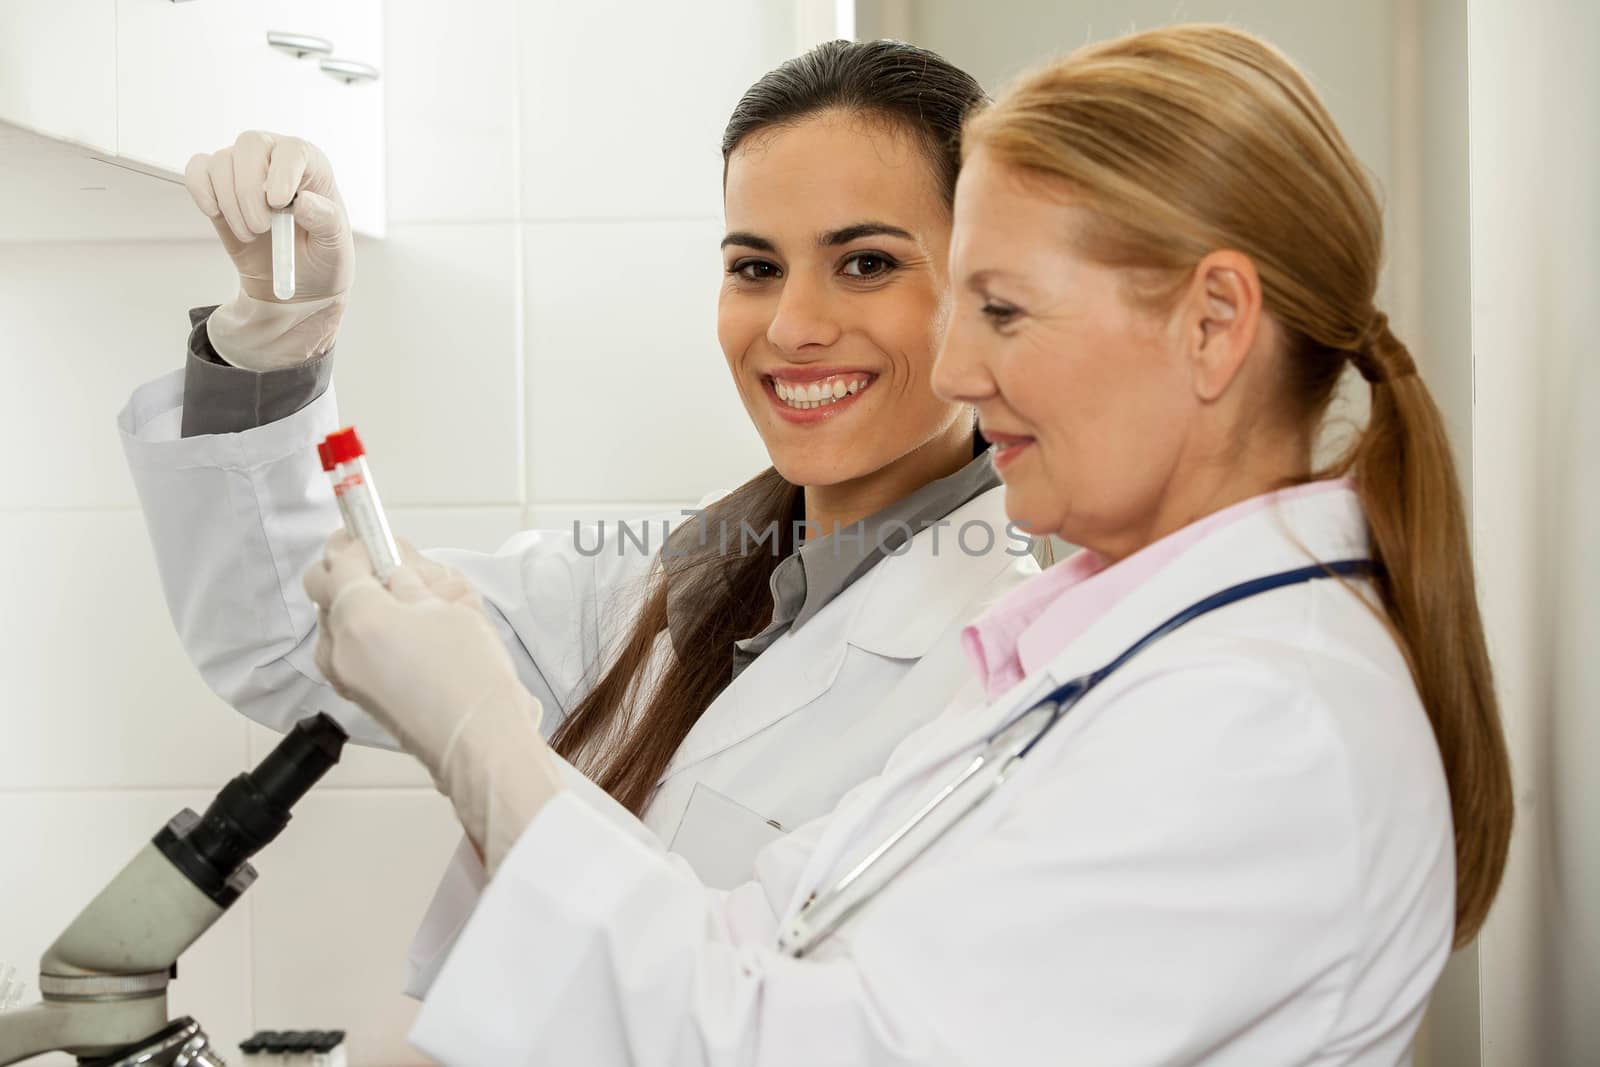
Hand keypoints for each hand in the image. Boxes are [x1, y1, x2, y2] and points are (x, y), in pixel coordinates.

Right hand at [185, 131, 353, 368]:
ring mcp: (244, 169)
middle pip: (250, 144)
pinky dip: (201, 190)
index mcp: (312, 165)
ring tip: (251, 234)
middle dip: (249, 190)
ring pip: (222, 161)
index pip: (292, 150)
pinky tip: (215, 213)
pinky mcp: (218, 185)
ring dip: (231, 203)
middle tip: (262, 227)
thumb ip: (326, 220)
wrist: (296, 279)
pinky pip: (198, 170)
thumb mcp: (335, 244)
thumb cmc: (321, 255)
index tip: (279, 203)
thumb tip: (303, 200)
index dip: (282, 172)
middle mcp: (275, 158)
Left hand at [311, 537, 489, 710]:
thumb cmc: (472, 678)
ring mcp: (344, 676)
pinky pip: (347, 651)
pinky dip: (367, 635)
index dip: (358, 542)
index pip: (339, 562)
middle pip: (326, 591)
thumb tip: (396, 568)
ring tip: (412, 608)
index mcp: (359, 618)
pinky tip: (407, 637)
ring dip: (363, 605)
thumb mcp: (450, 607)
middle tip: (394, 568)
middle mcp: (340, 648)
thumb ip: (412, 581)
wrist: (479, 740)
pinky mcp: (357, 695)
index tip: (375, 536)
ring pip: (336, 622)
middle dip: (355, 573)